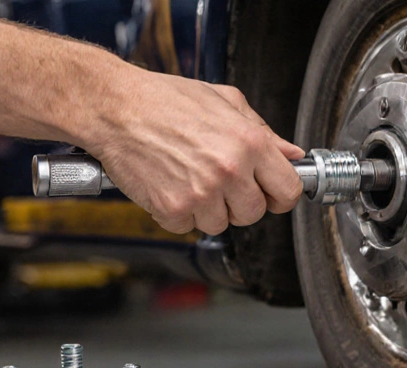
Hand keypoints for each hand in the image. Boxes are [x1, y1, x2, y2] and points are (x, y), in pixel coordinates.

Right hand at [83, 66, 304, 234]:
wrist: (116, 107)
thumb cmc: (165, 100)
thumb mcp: (225, 101)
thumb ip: (263, 131)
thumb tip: (291, 154)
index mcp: (249, 143)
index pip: (287, 191)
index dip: (279, 195)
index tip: (270, 194)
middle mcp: (229, 170)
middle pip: (254, 213)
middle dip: (239, 202)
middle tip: (218, 181)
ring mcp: (201, 194)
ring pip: (221, 224)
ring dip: (207, 209)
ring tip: (189, 177)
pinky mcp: (173, 209)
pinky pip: (188, 227)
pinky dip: (178, 212)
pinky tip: (170, 185)